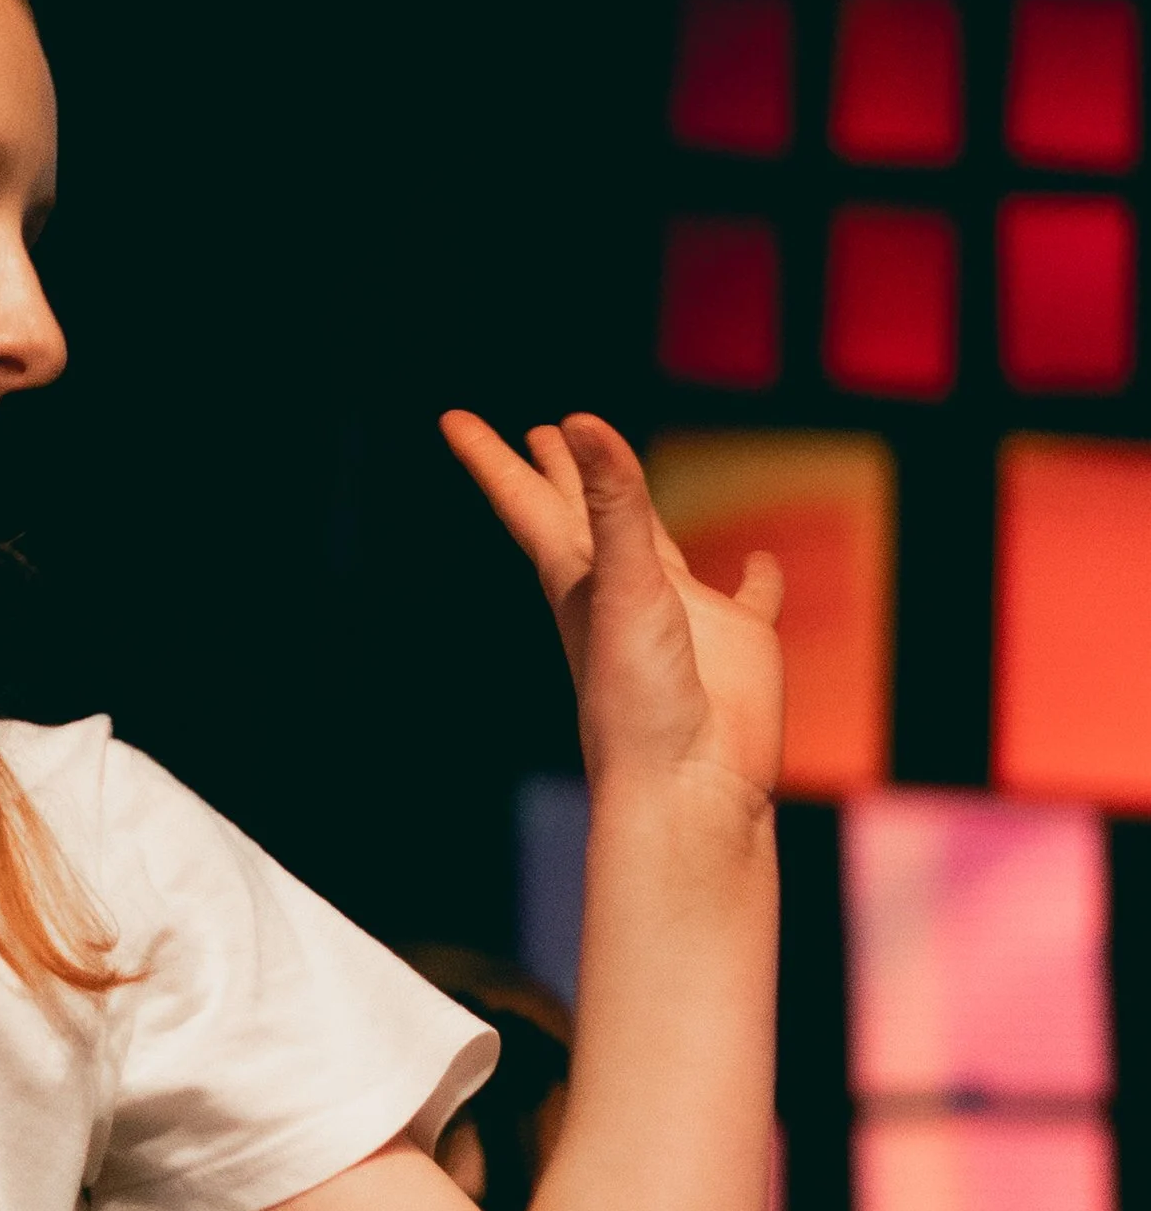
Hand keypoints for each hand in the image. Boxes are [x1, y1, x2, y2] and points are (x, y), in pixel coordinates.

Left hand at [440, 408, 783, 802]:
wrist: (691, 789)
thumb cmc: (641, 701)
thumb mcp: (625, 588)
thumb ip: (612, 504)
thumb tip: (581, 421)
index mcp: (579, 581)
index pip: (528, 503)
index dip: (491, 460)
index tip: (451, 421)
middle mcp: (624, 592)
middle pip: (584, 515)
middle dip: (559, 474)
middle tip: (541, 431)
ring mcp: (681, 617)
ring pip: (656, 546)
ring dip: (640, 513)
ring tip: (629, 478)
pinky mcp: (736, 644)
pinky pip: (747, 600)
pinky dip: (755, 580)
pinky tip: (758, 565)